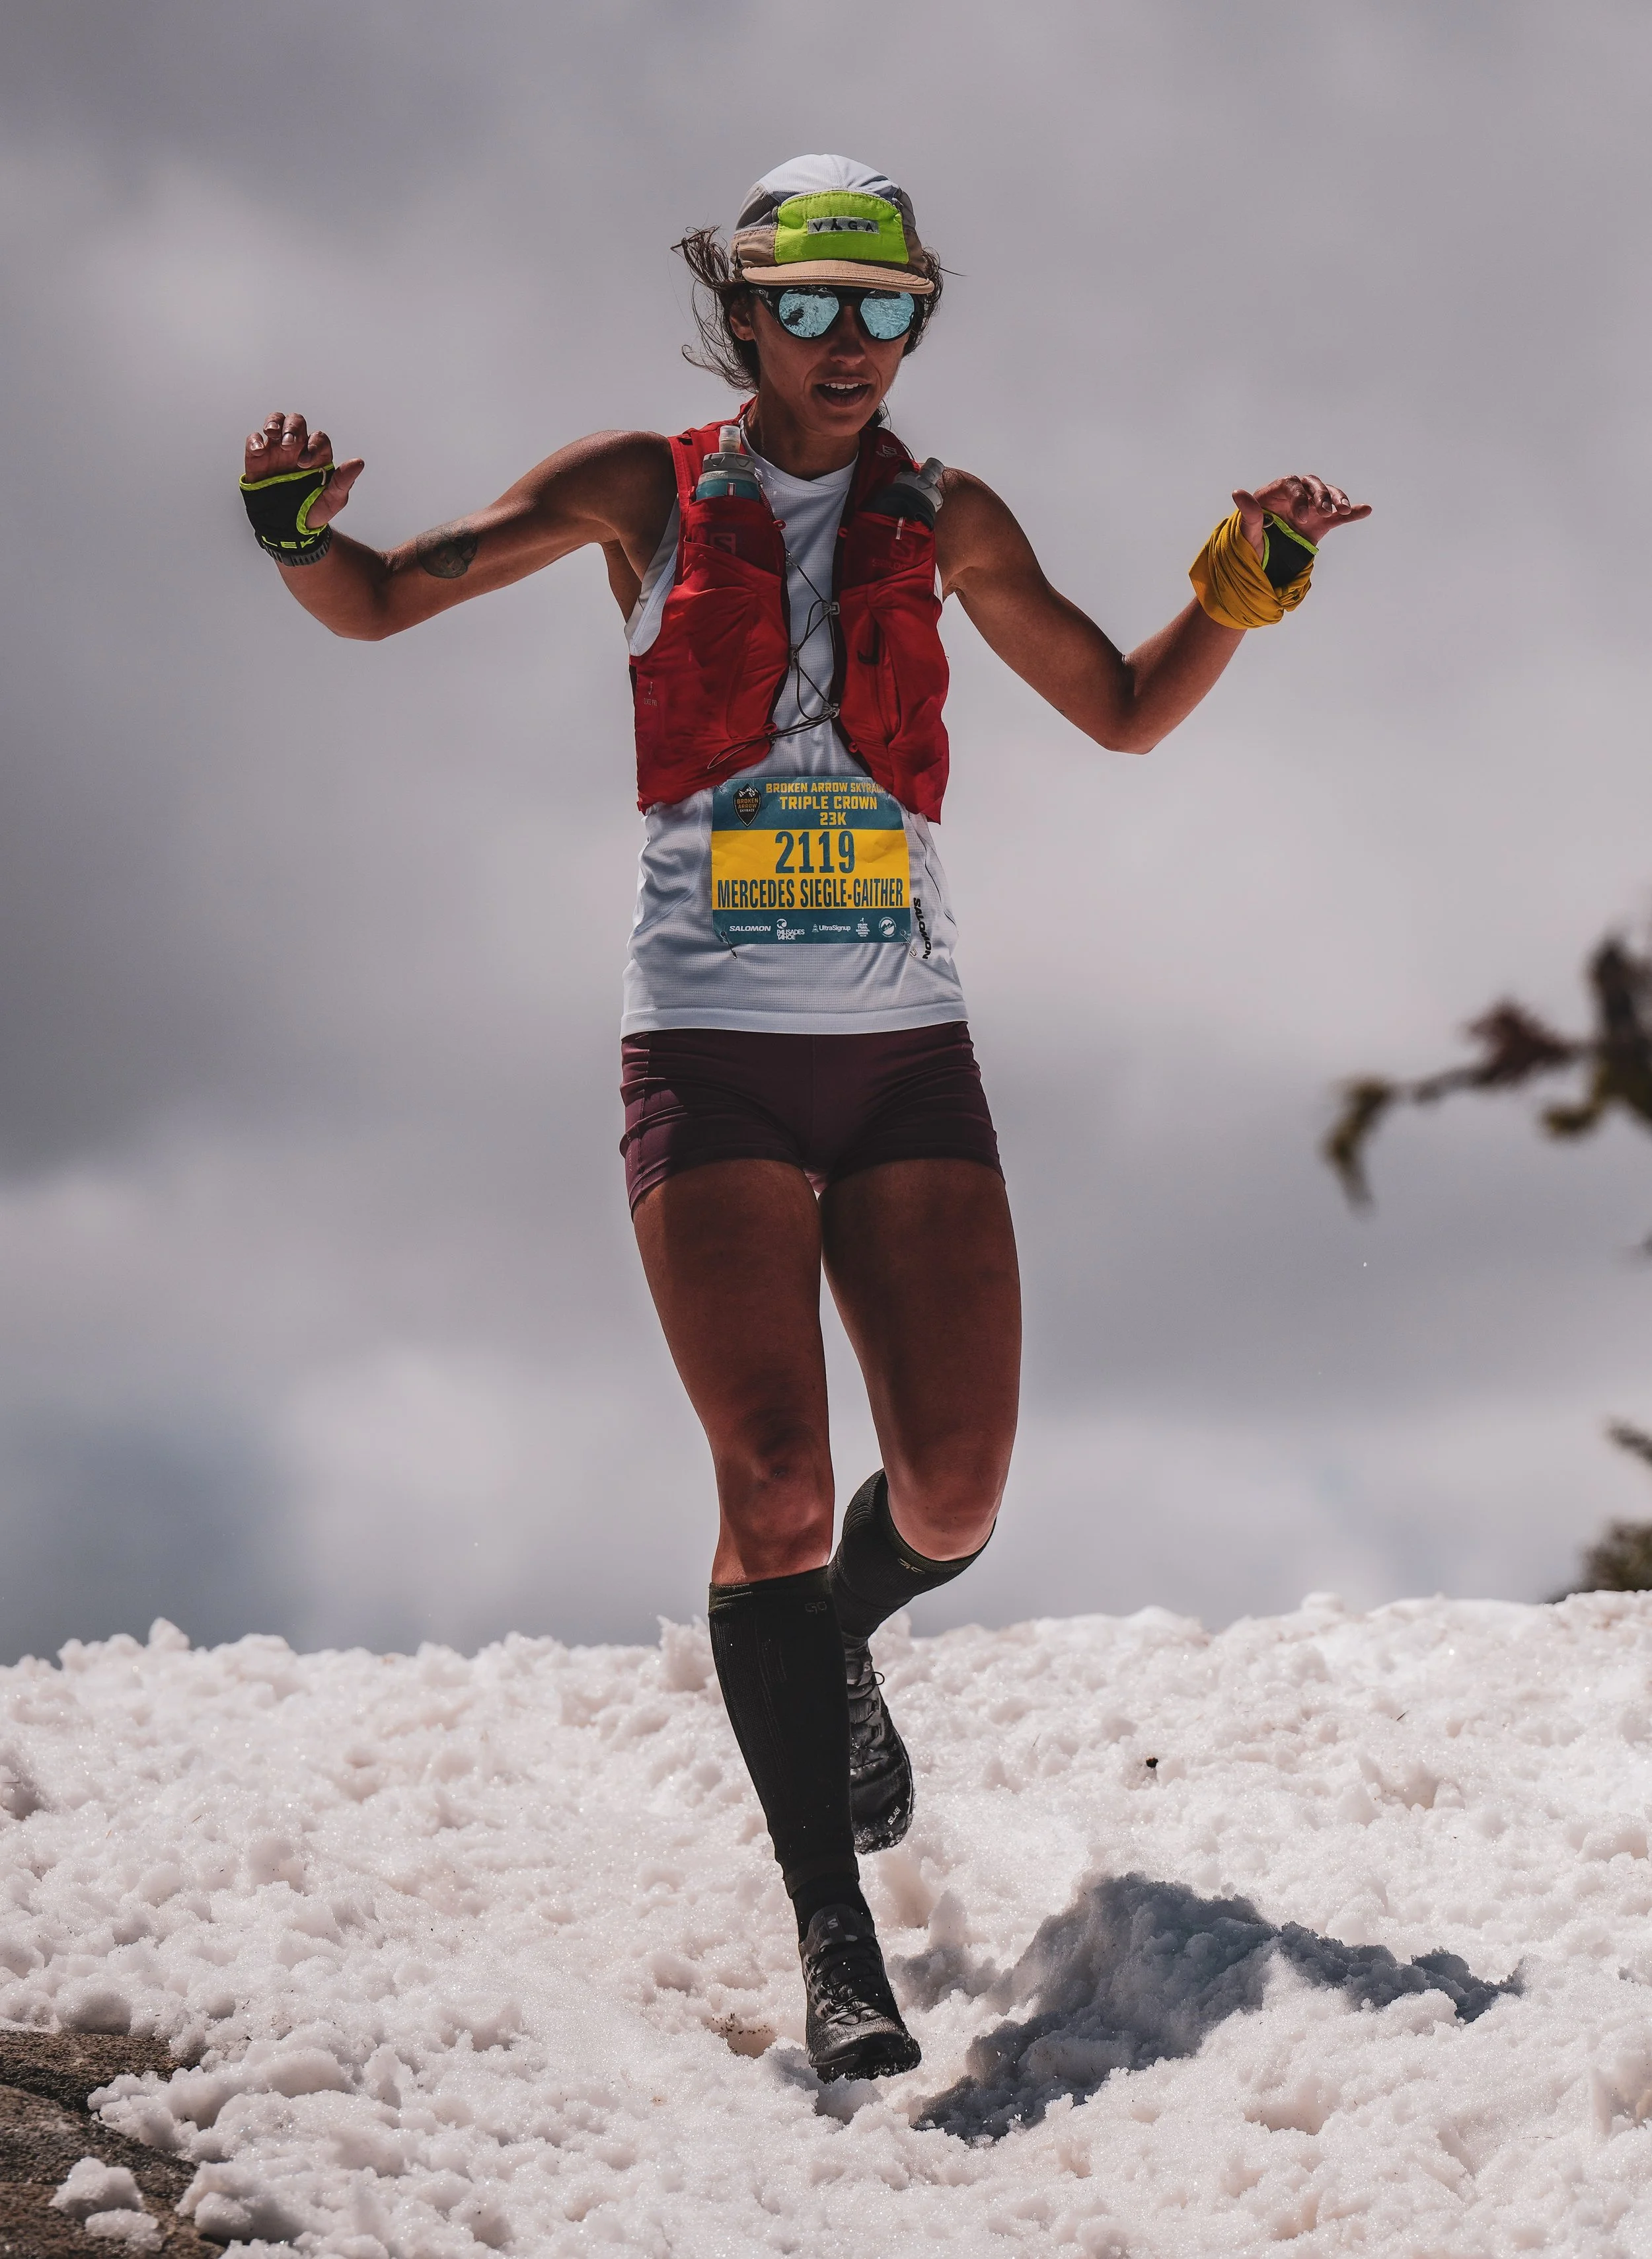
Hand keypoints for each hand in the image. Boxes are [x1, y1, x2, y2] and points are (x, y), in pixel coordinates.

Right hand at [242, 410, 363, 527]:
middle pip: (297, 422)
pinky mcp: (258, 458)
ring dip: (275, 423)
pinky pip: (255, 439)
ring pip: (277, 422)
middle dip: (293, 427)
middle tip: (289, 443)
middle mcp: (298, 448)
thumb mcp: (332, 500)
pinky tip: (259, 450)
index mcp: (317, 456)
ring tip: (273, 435)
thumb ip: (344, 480)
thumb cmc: (313, 512)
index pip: (318, 439)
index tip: (306, 463)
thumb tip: (359, 462)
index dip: (314, 444)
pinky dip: (255, 440)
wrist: (289, 528)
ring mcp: (277, 451)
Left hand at [1232, 475, 1369, 560]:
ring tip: (1344, 510)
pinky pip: (1338, 515)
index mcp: (1274, 494)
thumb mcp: (1247, 533)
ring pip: (1327, 495)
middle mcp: (1294, 496)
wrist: (1261, 564)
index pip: (1290, 484)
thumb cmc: (1249, 546)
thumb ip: (1248, 514)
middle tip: (1324, 511)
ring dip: (1337, 499)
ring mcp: (1309, 508)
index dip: (1298, 496)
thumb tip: (1237, 493)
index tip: (1301, 516)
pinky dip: (1352, 512)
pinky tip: (1366, 510)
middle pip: (1311, 485)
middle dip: (1320, 495)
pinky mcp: (1320, 523)